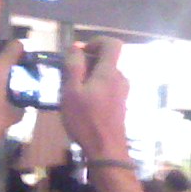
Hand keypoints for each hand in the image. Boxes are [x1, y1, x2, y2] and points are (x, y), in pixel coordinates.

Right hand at [60, 37, 129, 160]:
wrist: (106, 149)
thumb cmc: (85, 119)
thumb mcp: (71, 91)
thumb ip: (74, 66)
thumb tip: (76, 47)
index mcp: (110, 72)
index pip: (112, 44)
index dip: (96, 41)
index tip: (79, 52)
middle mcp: (120, 78)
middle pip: (107, 59)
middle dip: (87, 61)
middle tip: (68, 75)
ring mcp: (122, 92)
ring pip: (105, 74)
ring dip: (88, 76)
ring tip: (71, 90)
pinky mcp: (120, 103)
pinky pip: (107, 86)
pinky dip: (94, 87)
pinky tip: (81, 102)